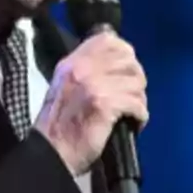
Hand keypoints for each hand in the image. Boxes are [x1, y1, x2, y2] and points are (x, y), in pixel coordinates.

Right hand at [33, 32, 147, 175]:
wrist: (51, 153)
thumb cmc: (59, 126)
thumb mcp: (65, 87)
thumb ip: (86, 72)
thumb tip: (117, 66)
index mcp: (72, 63)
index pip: (108, 40)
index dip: (125, 53)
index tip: (126, 71)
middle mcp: (83, 68)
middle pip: (128, 61)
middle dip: (136, 80)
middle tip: (132, 97)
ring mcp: (94, 84)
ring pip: (136, 82)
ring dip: (139, 100)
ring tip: (132, 113)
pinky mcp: (105, 104)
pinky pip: (137, 103)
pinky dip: (141, 116)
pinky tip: (134, 124)